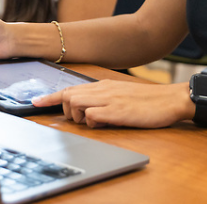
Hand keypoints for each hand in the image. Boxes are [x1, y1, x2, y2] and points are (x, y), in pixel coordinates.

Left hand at [32, 80, 191, 128]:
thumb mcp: (120, 95)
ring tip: (97, 120)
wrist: (170, 99)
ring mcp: (109, 100)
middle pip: (68, 96)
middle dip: (67, 111)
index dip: (51, 97)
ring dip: (79, 116)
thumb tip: (87, 109)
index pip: (70, 89)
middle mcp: (103, 89)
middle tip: (84, 119)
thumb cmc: (147, 101)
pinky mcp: (118, 111)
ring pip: (76, 103)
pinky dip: (93, 121)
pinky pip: (93, 115)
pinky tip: (107, 122)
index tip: (36, 103)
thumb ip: (102, 98)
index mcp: (102, 85)